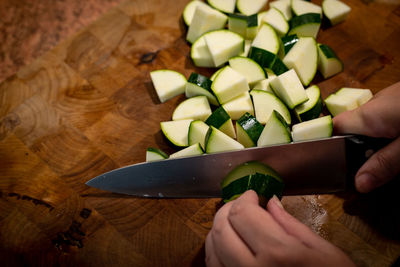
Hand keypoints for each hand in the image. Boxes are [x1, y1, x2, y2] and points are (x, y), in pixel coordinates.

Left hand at [205, 190, 354, 266]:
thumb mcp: (324, 252)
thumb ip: (291, 224)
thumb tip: (270, 201)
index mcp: (277, 253)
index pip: (242, 213)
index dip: (245, 198)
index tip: (253, 195)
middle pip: (221, 228)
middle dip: (229, 210)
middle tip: (242, 205)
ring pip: (212, 248)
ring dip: (219, 228)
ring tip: (235, 223)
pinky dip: (216, 250)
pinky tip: (229, 245)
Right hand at [333, 82, 399, 192]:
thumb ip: (385, 164)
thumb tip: (358, 185)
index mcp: (370, 115)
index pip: (335, 127)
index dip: (333, 146)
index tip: (340, 167)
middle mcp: (375, 103)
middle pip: (354, 127)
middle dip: (360, 148)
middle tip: (375, 170)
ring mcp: (391, 97)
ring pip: (373, 122)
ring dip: (378, 141)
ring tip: (396, 157)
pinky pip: (387, 116)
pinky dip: (391, 130)